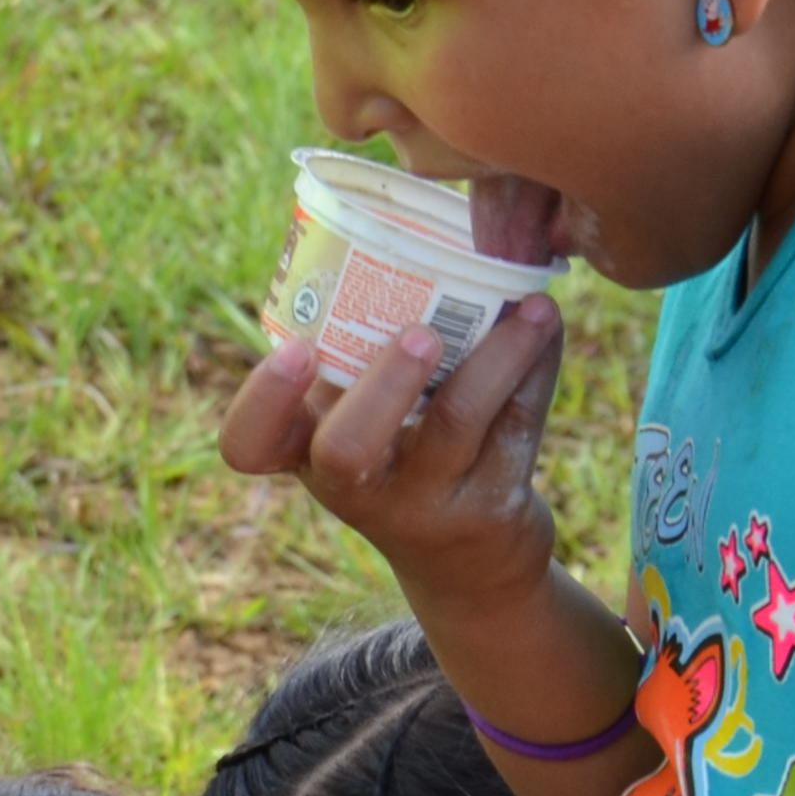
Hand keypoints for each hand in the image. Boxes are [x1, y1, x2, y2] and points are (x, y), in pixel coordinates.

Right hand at [217, 292, 573, 625]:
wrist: (469, 564)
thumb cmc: (402, 459)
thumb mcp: (364, 419)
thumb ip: (367, 351)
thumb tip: (422, 231)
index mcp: (306, 452)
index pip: (249, 446)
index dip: (261, 401)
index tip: (295, 351)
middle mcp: (353, 488)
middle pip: (345, 451)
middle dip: (383, 386)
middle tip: (420, 335)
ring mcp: (421, 506)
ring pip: (456, 424)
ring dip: (496, 354)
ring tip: (530, 306)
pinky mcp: (486, 510)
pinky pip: (516, 426)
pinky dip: (536, 367)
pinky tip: (544, 325)